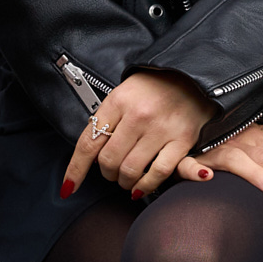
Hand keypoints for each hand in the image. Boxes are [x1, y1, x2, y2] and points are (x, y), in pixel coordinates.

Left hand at [60, 69, 216, 198]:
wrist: (193, 74)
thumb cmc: (155, 86)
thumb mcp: (123, 94)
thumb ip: (107, 121)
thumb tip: (92, 156)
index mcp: (118, 101)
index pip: (88, 143)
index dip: (76, 170)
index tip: (69, 186)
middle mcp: (138, 115)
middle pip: (108, 161)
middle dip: (106, 173)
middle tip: (111, 171)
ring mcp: (161, 129)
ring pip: (130, 170)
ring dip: (124, 181)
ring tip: (126, 178)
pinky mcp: (182, 140)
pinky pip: (158, 173)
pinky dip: (146, 186)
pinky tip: (141, 187)